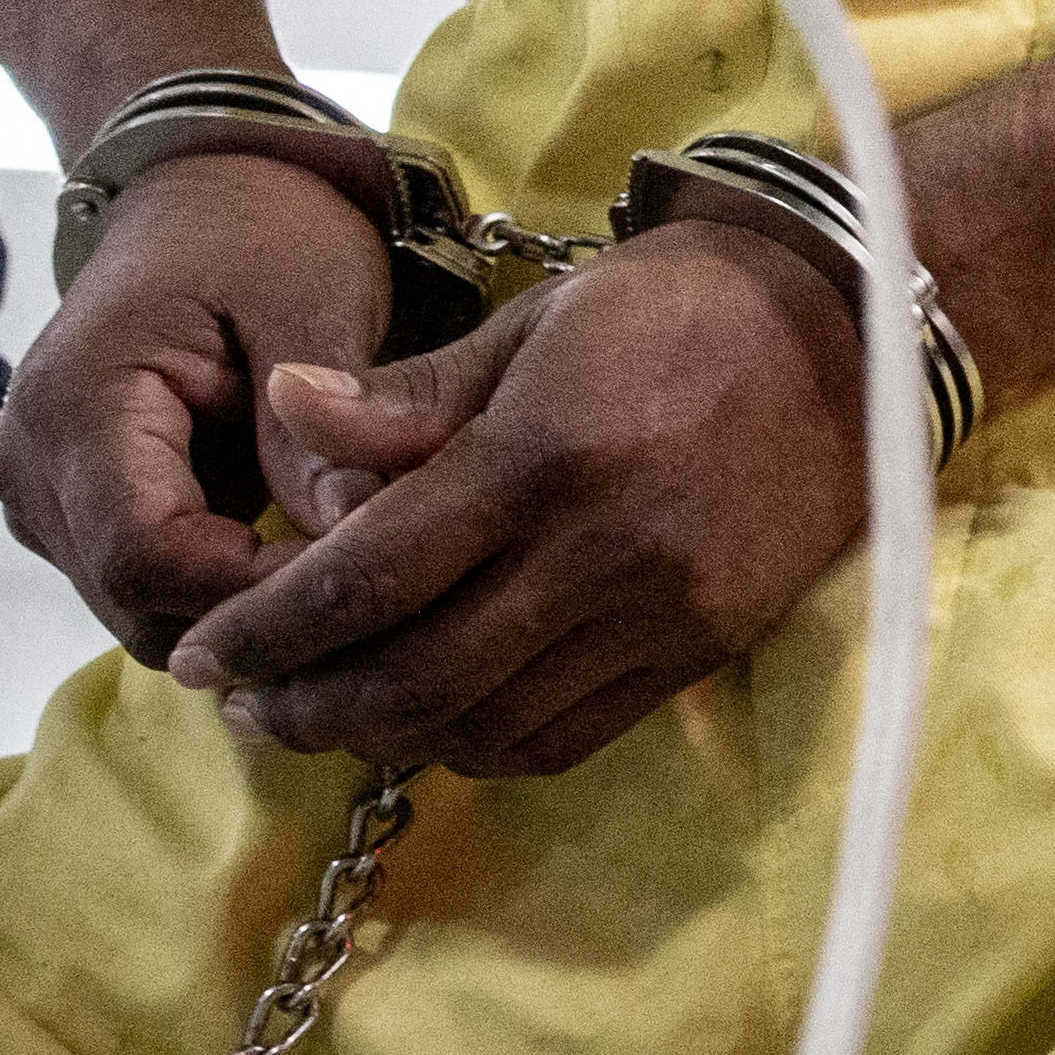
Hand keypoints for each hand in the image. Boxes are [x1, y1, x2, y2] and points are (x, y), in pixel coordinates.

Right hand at [0, 151, 395, 657]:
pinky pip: (148, 588)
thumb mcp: (310, 297)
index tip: (358, 570)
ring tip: (345, 557)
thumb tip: (348, 539)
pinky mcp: (73, 513)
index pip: (144, 556)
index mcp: (78, 401)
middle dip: (258, 609)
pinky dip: (224, 586)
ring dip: (244, 605)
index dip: (252, 588)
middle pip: (139, 602)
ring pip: (144, 612)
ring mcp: (42, 496)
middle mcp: (33, 464)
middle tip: (375, 581)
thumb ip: (319, 421)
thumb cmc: (260, 229)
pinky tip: (301, 547)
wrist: (201, 195)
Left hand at [160, 219, 876, 777]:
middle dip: (308, 706)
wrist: (854, 328)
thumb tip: (281, 412)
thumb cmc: (676, 307)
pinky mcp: (705, 648)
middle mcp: (603, 550)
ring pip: (485, 727)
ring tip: (324, 715)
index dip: (268, 633)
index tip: (199, 657)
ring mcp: (662, 611)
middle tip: (244, 706)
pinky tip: (433, 720)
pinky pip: (565, 737)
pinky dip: (479, 746)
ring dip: (384, 738)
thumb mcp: (532, 322)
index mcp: (544, 454)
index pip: (369, 577)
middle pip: (415, 677)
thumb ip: (405, 399)